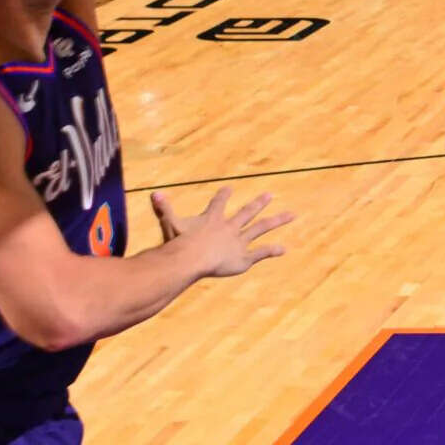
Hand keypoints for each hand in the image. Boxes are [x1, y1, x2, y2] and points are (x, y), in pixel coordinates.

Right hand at [151, 186, 292, 277]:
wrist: (194, 257)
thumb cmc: (180, 241)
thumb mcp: (171, 223)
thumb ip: (164, 208)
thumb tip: (153, 193)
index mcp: (213, 219)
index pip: (219, 204)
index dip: (224, 195)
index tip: (230, 187)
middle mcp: (229, 227)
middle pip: (247, 212)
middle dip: (259, 203)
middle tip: (270, 194)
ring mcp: (239, 241)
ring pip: (261, 228)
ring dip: (277, 220)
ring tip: (292, 214)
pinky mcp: (244, 257)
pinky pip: (261, 253)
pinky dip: (273, 250)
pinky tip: (285, 249)